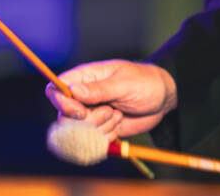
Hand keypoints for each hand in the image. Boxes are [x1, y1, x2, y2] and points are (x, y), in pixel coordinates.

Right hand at [45, 59, 177, 138]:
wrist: (163, 99)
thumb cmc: (145, 82)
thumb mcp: (124, 83)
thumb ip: (99, 89)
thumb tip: (73, 90)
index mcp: (85, 78)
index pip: (55, 89)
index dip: (61, 103)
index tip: (81, 111)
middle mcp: (84, 97)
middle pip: (64, 116)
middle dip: (86, 120)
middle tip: (109, 111)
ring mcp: (91, 114)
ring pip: (79, 132)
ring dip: (101, 127)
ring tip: (118, 114)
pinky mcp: (100, 128)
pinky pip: (93, 141)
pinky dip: (107, 135)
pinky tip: (120, 122)